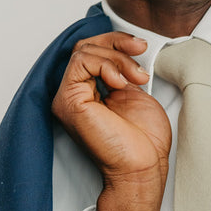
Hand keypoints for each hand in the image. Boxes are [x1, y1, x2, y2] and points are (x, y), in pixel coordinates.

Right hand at [52, 32, 171, 210]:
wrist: (143, 167)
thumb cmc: (142, 142)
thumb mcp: (134, 93)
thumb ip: (121, 73)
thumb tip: (124, 51)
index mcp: (88, 93)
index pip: (91, 52)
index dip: (115, 42)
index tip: (140, 47)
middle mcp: (74, 94)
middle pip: (85, 47)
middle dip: (117, 44)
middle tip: (140, 52)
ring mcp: (68, 98)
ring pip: (84, 51)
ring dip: (117, 58)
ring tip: (136, 78)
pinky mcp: (69, 101)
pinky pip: (81, 62)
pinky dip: (106, 64)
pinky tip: (120, 83)